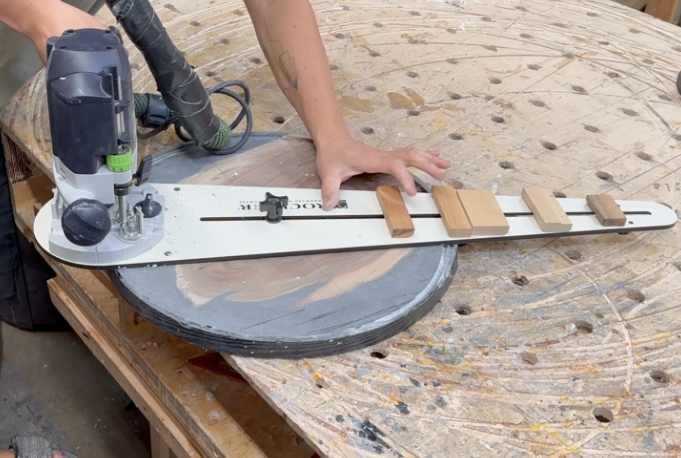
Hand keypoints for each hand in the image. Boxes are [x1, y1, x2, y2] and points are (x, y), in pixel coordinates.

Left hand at [316, 136, 450, 209]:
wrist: (333, 139)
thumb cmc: (333, 154)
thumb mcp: (328, 172)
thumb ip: (329, 189)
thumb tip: (329, 205)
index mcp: (372, 159)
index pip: (394, 164)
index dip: (405, 177)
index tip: (413, 191)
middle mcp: (383, 155)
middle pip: (411, 156)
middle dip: (427, 164)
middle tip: (442, 175)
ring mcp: (386, 154)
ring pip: (413, 153)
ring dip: (430, 159)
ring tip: (446, 166)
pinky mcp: (387, 156)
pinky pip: (409, 154)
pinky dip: (424, 155)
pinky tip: (435, 156)